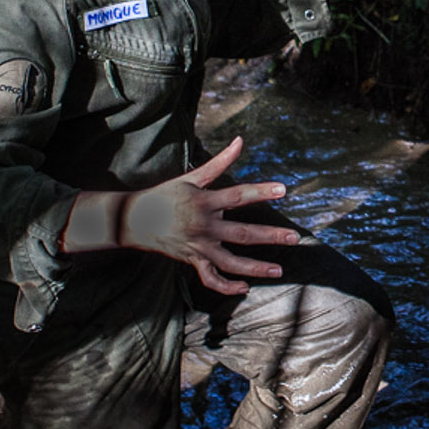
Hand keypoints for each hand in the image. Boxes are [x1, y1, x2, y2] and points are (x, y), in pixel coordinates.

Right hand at [65, 137, 298, 294]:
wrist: (133, 221)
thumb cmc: (165, 195)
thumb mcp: (191, 177)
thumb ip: (219, 162)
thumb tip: (240, 141)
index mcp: (204, 203)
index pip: (238, 196)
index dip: (261, 191)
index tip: (284, 189)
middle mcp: (204, 227)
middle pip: (242, 234)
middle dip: (270, 236)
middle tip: (295, 238)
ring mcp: (198, 247)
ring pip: (231, 262)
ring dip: (256, 268)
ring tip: (279, 270)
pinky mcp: (192, 261)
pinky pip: (211, 279)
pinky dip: (226, 286)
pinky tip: (244, 287)